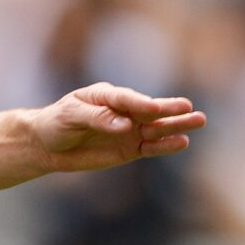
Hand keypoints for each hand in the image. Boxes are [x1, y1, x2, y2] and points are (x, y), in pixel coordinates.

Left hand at [31, 83, 204, 171]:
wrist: (46, 145)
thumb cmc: (56, 123)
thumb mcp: (70, 116)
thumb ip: (97, 118)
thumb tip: (125, 125)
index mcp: (108, 95)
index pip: (127, 99)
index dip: (140, 103)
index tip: (153, 108)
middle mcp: (124, 111)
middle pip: (150, 111)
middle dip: (169, 110)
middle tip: (190, 108)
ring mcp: (129, 130)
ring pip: (156, 128)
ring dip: (176, 126)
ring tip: (198, 121)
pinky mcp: (129, 149)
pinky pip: (150, 147)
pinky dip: (164, 146)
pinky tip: (181, 143)